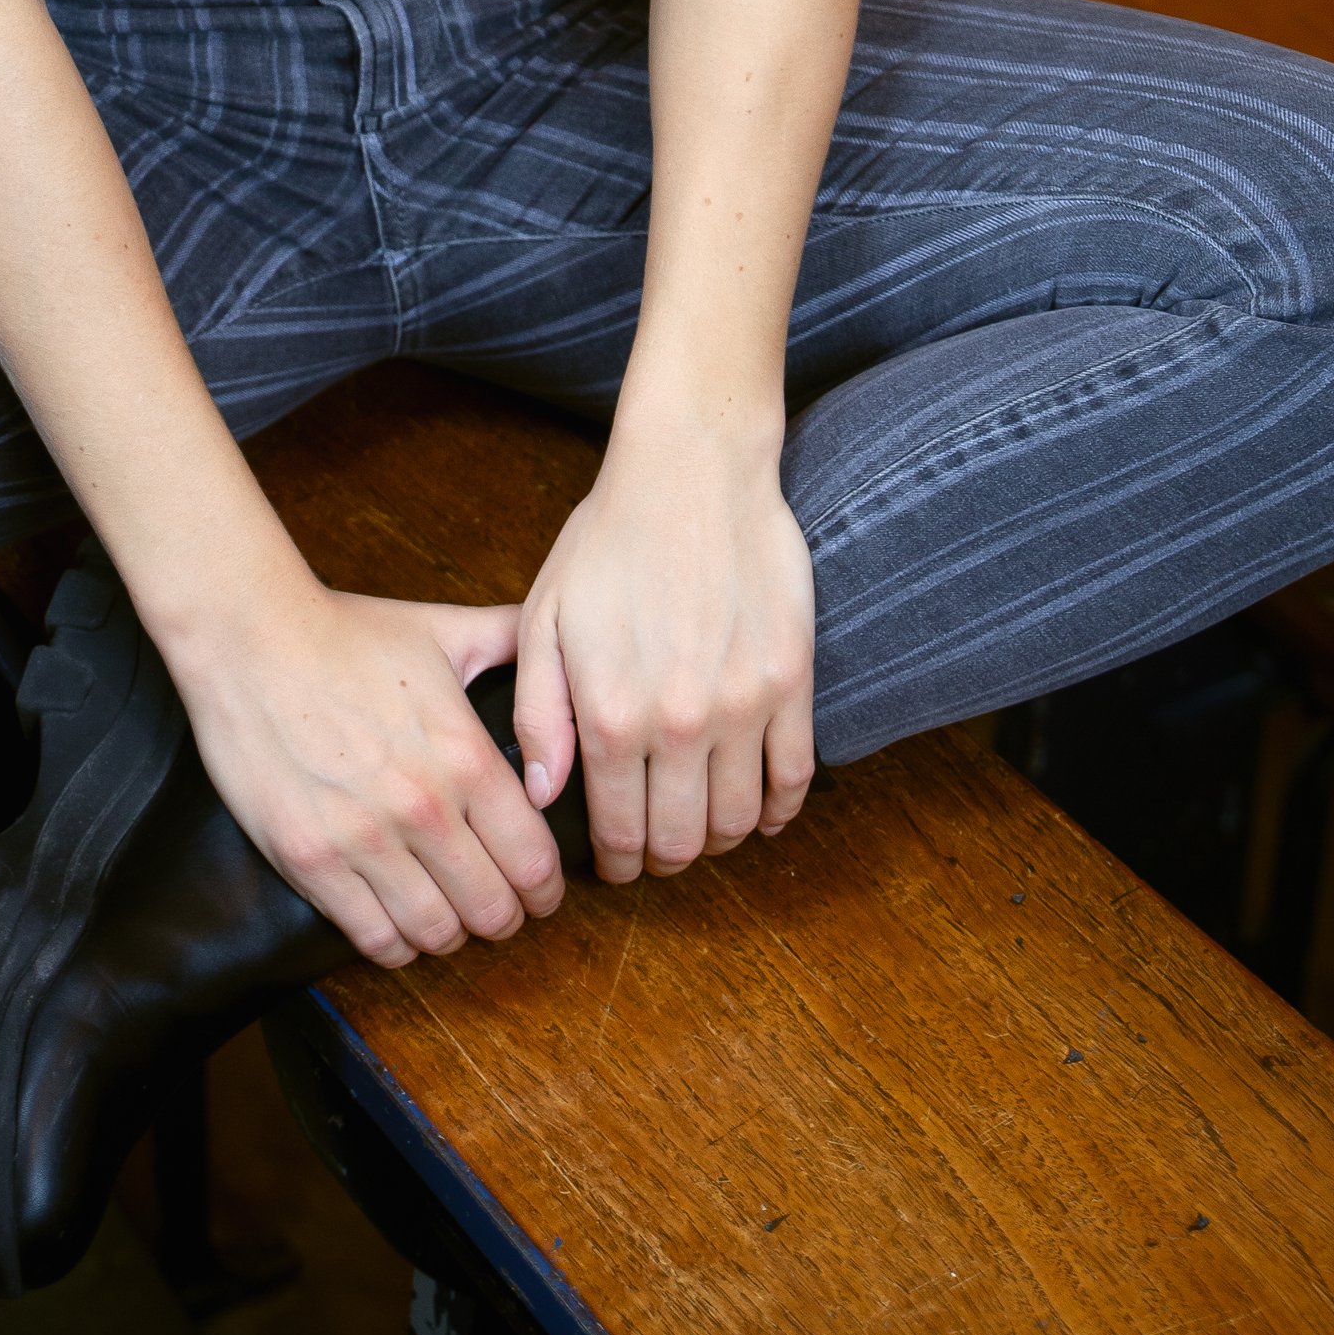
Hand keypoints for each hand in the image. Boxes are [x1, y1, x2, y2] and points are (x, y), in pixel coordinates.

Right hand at [172, 582, 565, 967]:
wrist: (248, 636)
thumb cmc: (343, 633)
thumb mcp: (441, 629)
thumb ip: (509, 642)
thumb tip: (558, 642)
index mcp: (465, 755)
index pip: (535, 862)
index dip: (546, 889)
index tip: (540, 891)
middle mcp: (424, 807)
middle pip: (493, 910)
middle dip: (503, 917)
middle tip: (495, 908)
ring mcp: (364, 839)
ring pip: (436, 934)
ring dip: (449, 935)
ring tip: (445, 916)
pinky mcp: (310, 860)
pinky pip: (372, 939)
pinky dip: (395, 944)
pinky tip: (396, 923)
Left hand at [510, 423, 814, 883]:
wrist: (692, 471)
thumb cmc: (609, 539)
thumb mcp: (545, 618)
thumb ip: (539, 714)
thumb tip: (542, 794)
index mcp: (612, 714)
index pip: (618, 830)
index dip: (615, 861)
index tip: (614, 863)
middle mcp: (680, 722)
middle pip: (681, 841)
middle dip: (663, 860)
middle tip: (655, 851)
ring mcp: (744, 704)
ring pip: (737, 821)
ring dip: (716, 839)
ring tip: (699, 825)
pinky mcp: (792, 681)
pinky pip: (794, 778)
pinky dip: (776, 810)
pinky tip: (757, 808)